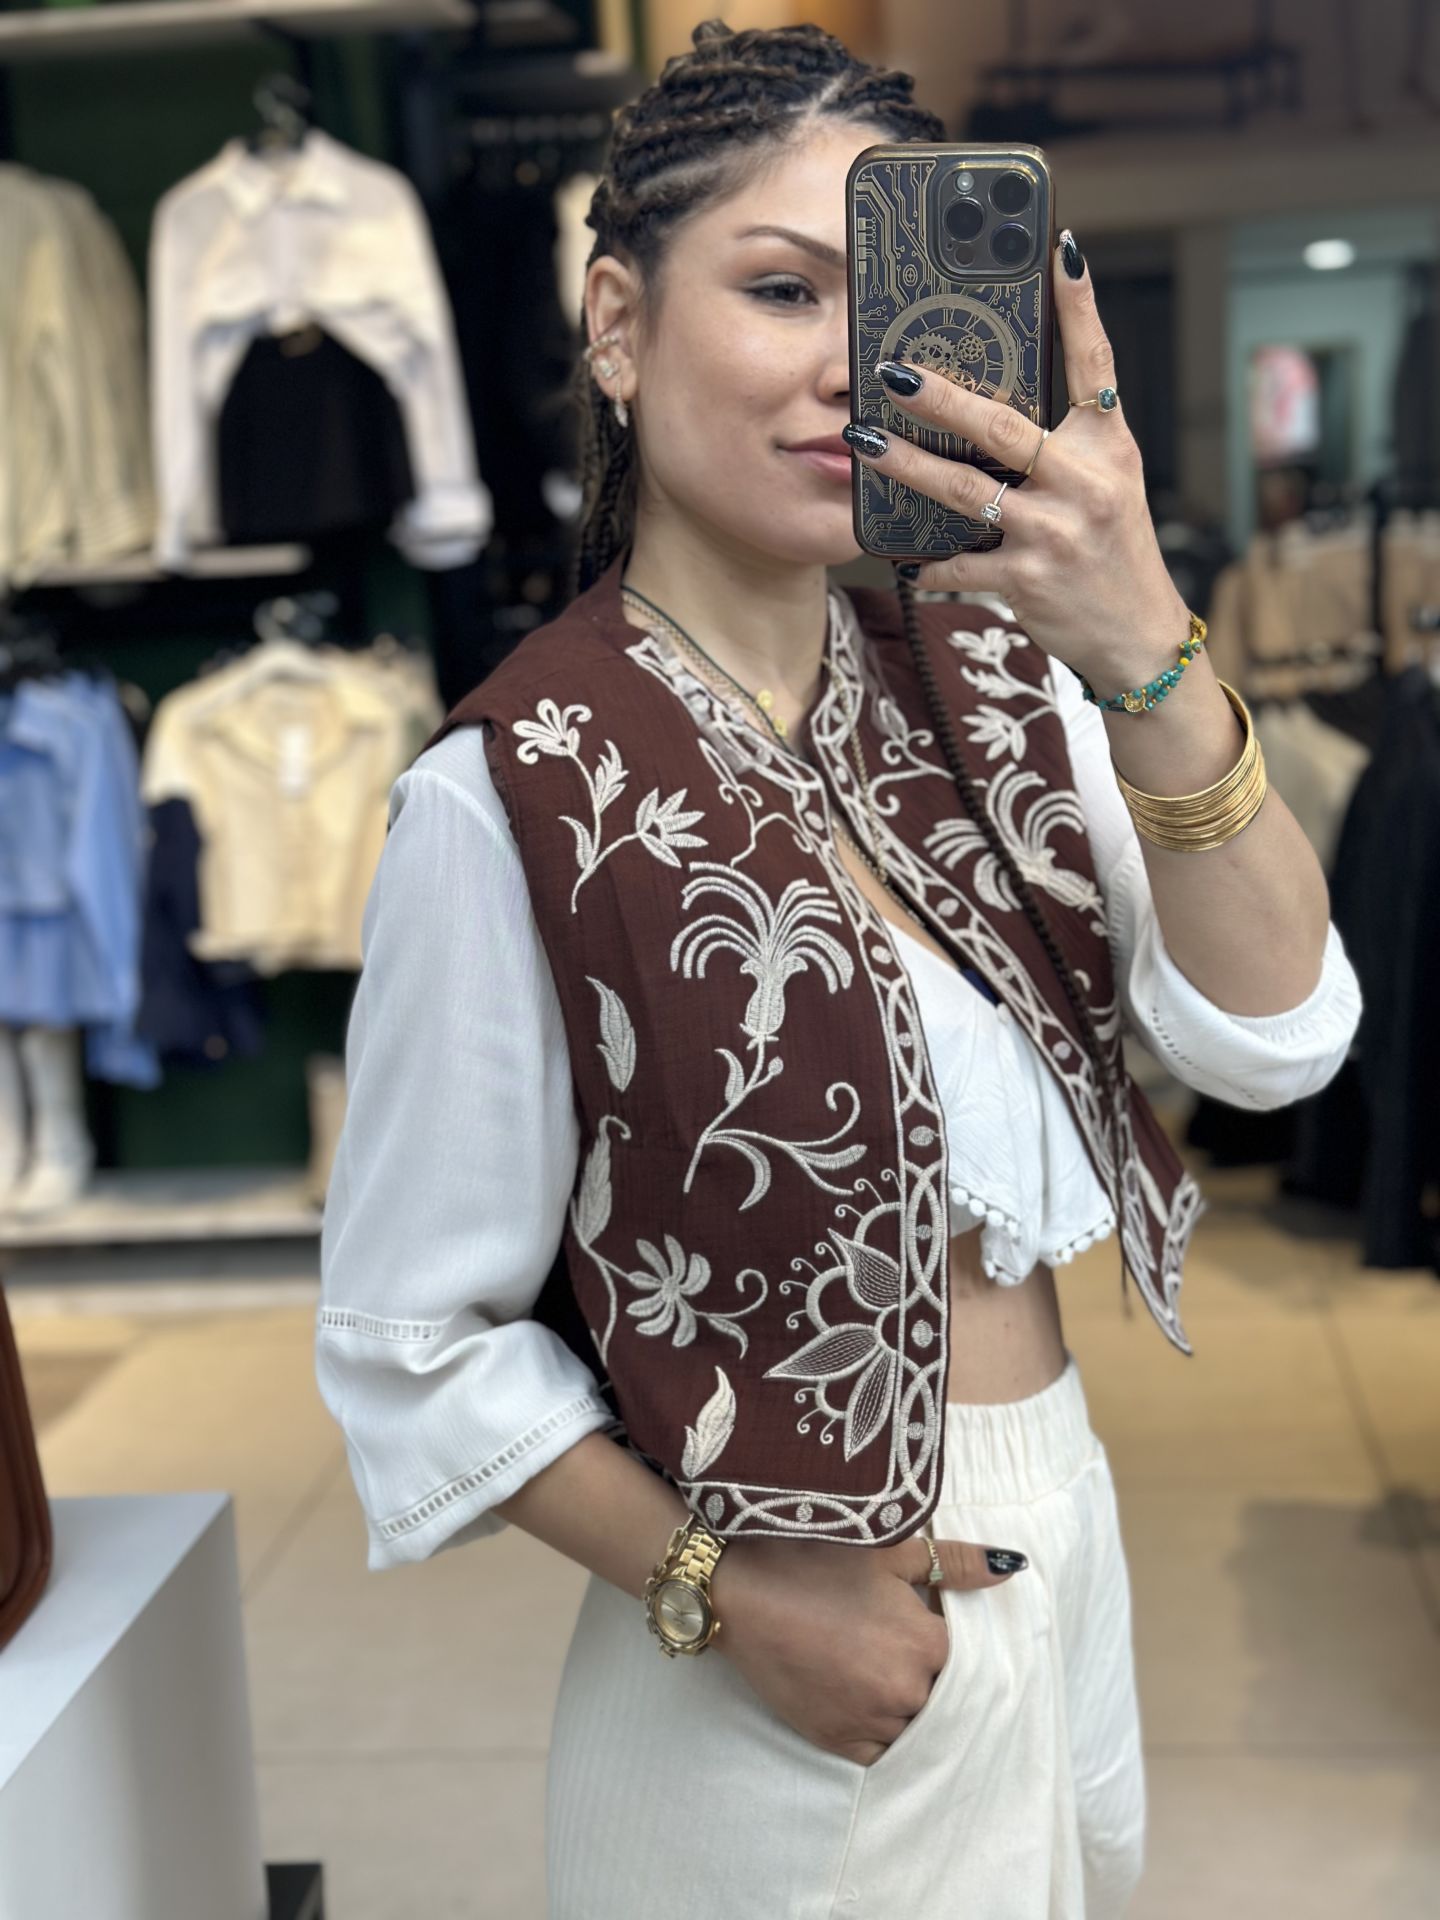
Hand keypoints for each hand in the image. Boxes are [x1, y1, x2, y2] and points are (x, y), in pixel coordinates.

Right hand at [709, 1527, 1027, 1768]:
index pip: (969, 1658)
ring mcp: (869, 1722)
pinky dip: (886, 1737)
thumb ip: (954, 1563)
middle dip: (934, 1675)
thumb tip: (1011, 1569)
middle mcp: (904, 1691)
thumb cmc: (814, 1561)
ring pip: (916, 1728)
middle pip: (944, 1696)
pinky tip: (874, 1708)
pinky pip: (882, 1756)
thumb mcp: (888, 1551)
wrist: (738, 1591)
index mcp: (924, 1643)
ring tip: (886, 1672)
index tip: (934, 1628)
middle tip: (905, 1647)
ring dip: (911, 1707)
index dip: (952, 1642)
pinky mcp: (836, 1741)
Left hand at [844, 231, 1189, 695]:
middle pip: (1002, 426)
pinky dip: (930, 559)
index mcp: (1107, 445)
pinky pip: (961, 561)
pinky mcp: (1028, 580)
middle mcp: (1086, 482)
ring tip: (864, 440)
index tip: (1060, 249)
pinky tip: (905, 553)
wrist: (1137, 634)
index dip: (1079, 305)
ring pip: (966, 490)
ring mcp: (1055, 532)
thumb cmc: (1111, 550)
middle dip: (941, 396)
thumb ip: (1063, 442)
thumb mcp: (1106, 482)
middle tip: (892, 371)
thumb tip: (987, 403)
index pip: (1096, 362)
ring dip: (907, 466)